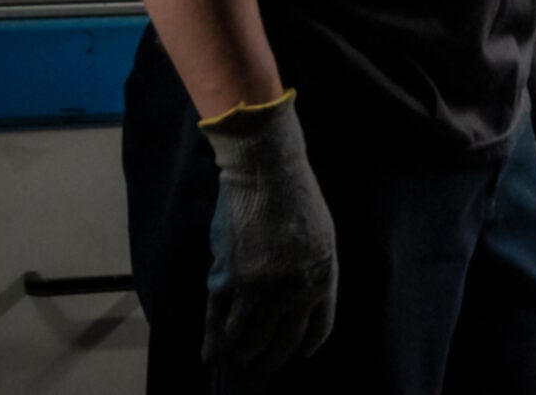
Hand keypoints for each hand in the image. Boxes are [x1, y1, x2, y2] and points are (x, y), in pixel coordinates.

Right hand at [199, 91, 335, 376]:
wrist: (266, 169)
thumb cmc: (293, 193)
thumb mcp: (317, 235)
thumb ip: (308, 268)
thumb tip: (295, 298)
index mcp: (324, 276)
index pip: (319, 329)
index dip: (304, 347)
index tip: (296, 356)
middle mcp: (297, 291)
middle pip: (284, 343)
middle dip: (269, 359)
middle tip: (258, 367)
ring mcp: (264, 291)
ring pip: (250, 341)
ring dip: (241, 354)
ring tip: (234, 359)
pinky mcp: (232, 283)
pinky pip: (222, 325)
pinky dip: (215, 342)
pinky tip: (211, 353)